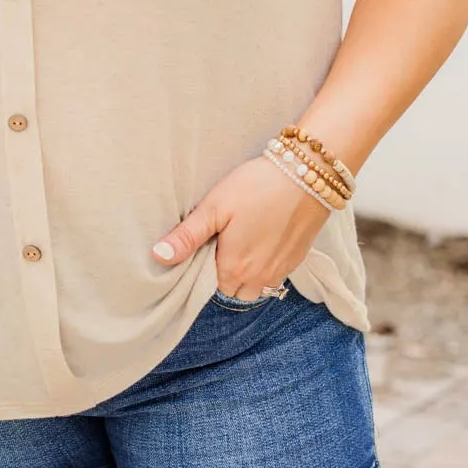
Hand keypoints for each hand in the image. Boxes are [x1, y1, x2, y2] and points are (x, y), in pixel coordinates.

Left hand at [151, 155, 329, 300]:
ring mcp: (281, 270)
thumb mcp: (215, 207)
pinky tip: (265, 239)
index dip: (206, 267)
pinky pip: (277, 276)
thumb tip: (158, 257)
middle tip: (224, 244)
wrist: (308, 176)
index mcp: (234, 267)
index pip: (211, 285)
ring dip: (249, 274)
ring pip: (258, 287)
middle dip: (227, 275)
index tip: (208, 245)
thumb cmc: (257, 187)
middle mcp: (259, 277)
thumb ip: (188, 236)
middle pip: (235, 291)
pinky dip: (268, 266)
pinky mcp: (298, 259)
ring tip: (244, 243)